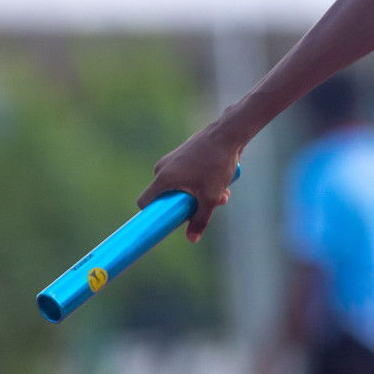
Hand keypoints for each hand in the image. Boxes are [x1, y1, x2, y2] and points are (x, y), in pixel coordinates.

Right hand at [136, 122, 242, 242]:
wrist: (228, 133)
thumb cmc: (217, 164)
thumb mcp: (210, 197)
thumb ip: (201, 219)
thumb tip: (192, 239)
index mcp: (163, 178)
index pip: (144, 202)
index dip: (153, 215)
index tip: (169, 222)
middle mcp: (163, 167)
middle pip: (168, 196)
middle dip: (188, 206)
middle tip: (208, 207)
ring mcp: (174, 159)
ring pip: (182, 186)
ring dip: (200, 194)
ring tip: (223, 195)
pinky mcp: (185, 154)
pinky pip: (188, 175)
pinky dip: (202, 182)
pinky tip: (223, 183)